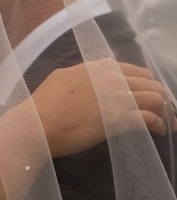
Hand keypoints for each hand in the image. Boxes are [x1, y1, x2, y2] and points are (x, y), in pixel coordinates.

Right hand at [33, 59, 174, 156]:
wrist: (34, 125)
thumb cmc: (41, 107)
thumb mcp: (60, 79)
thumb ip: (80, 76)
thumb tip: (86, 77)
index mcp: (97, 68)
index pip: (134, 70)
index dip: (146, 83)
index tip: (148, 94)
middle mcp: (111, 79)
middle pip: (149, 83)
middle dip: (161, 97)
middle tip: (164, 112)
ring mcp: (116, 98)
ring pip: (154, 98)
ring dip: (164, 112)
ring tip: (166, 123)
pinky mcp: (118, 119)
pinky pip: (149, 118)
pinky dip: (158, 124)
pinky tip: (159, 131)